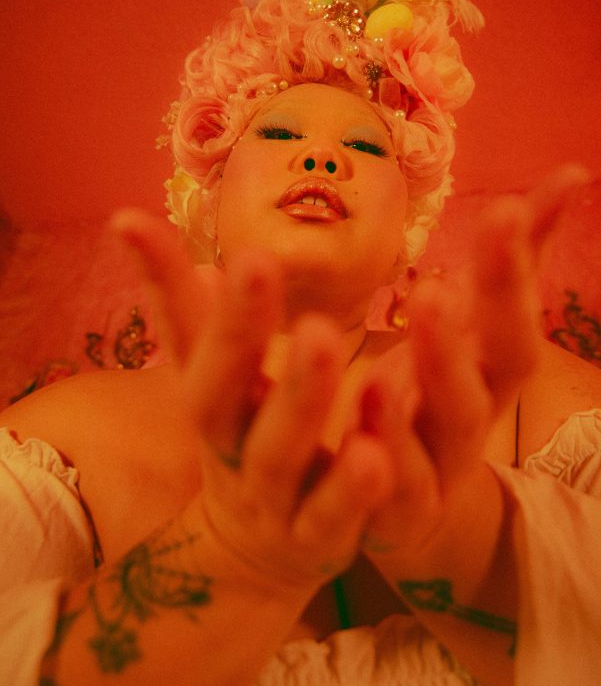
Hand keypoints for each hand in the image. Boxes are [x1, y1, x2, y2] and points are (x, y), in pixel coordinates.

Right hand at [112, 211, 393, 595]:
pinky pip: (331, 518)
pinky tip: (378, 452)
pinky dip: (350, 491)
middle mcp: (228, 445)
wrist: (256, 552)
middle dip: (234, 328)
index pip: (182, 336)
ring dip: (299, 398)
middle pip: (219, 393)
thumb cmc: (244, 437)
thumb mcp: (217, 374)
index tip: (137, 222)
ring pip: (277, 453)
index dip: (162, 282)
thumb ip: (189, 309)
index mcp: (208, 397)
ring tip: (322, 335)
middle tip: (255, 262)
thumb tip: (147, 230)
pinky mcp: (314, 541)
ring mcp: (268, 498)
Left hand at [360, 165, 590, 568]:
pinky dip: (384, 465)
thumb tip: (571, 175)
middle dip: (476, 326)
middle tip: (438, 290)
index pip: (513, 315)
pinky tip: (358, 440)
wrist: (413, 505)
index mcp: (491, 363)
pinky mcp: (403, 509)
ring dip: (429, 391)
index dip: (515, 271)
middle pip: (491, 375)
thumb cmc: (444, 390)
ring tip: (388, 365)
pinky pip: (398, 493)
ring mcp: (445, 464)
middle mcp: (479, 410)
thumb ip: (518, 255)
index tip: (504, 211)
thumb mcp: (476, 324)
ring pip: (449, 428)